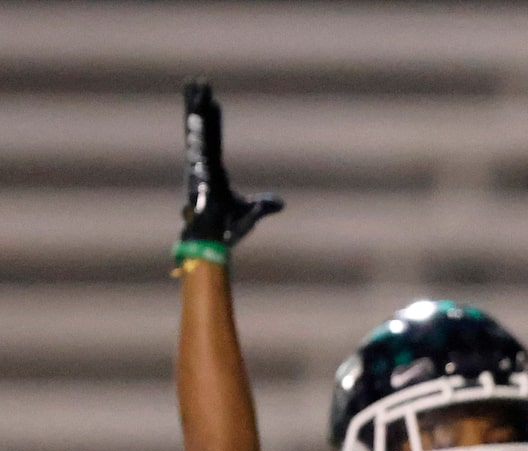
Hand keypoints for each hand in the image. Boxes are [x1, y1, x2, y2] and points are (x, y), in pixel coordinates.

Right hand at [180, 80, 282, 247]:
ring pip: (197, 129)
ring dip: (195, 106)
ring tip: (194, 83)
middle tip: (198, 80)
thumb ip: (263, 206)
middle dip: (200, 104)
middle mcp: (203, 163)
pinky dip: (196, 128)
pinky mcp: (197, 171)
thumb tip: (280, 203)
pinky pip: (198, 145)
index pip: (214, 139)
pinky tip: (195, 112)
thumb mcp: (250, 213)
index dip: (213, 120)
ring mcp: (198, 165)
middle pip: (203, 127)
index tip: (212, 100)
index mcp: (214, 169)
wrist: (213, 241)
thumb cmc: (227, 230)